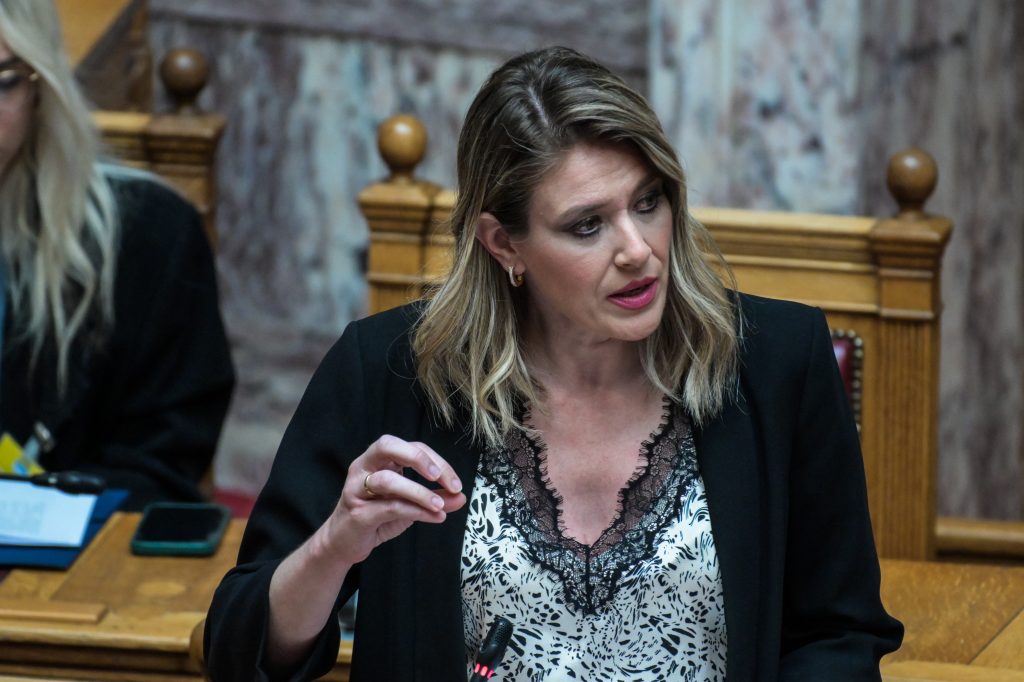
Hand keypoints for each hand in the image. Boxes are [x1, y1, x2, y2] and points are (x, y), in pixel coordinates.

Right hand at [317, 435, 465, 565]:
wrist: (344, 543)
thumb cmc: (377, 517)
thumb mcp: (410, 504)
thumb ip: (435, 498)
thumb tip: (461, 497)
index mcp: (379, 459)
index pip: (411, 446)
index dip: (435, 460)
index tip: (455, 482)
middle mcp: (364, 467)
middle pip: (387, 446)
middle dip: (417, 458)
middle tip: (438, 477)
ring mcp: (357, 489)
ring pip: (388, 480)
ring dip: (419, 492)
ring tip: (441, 505)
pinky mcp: (357, 512)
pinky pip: (389, 507)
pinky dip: (415, 511)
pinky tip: (434, 517)